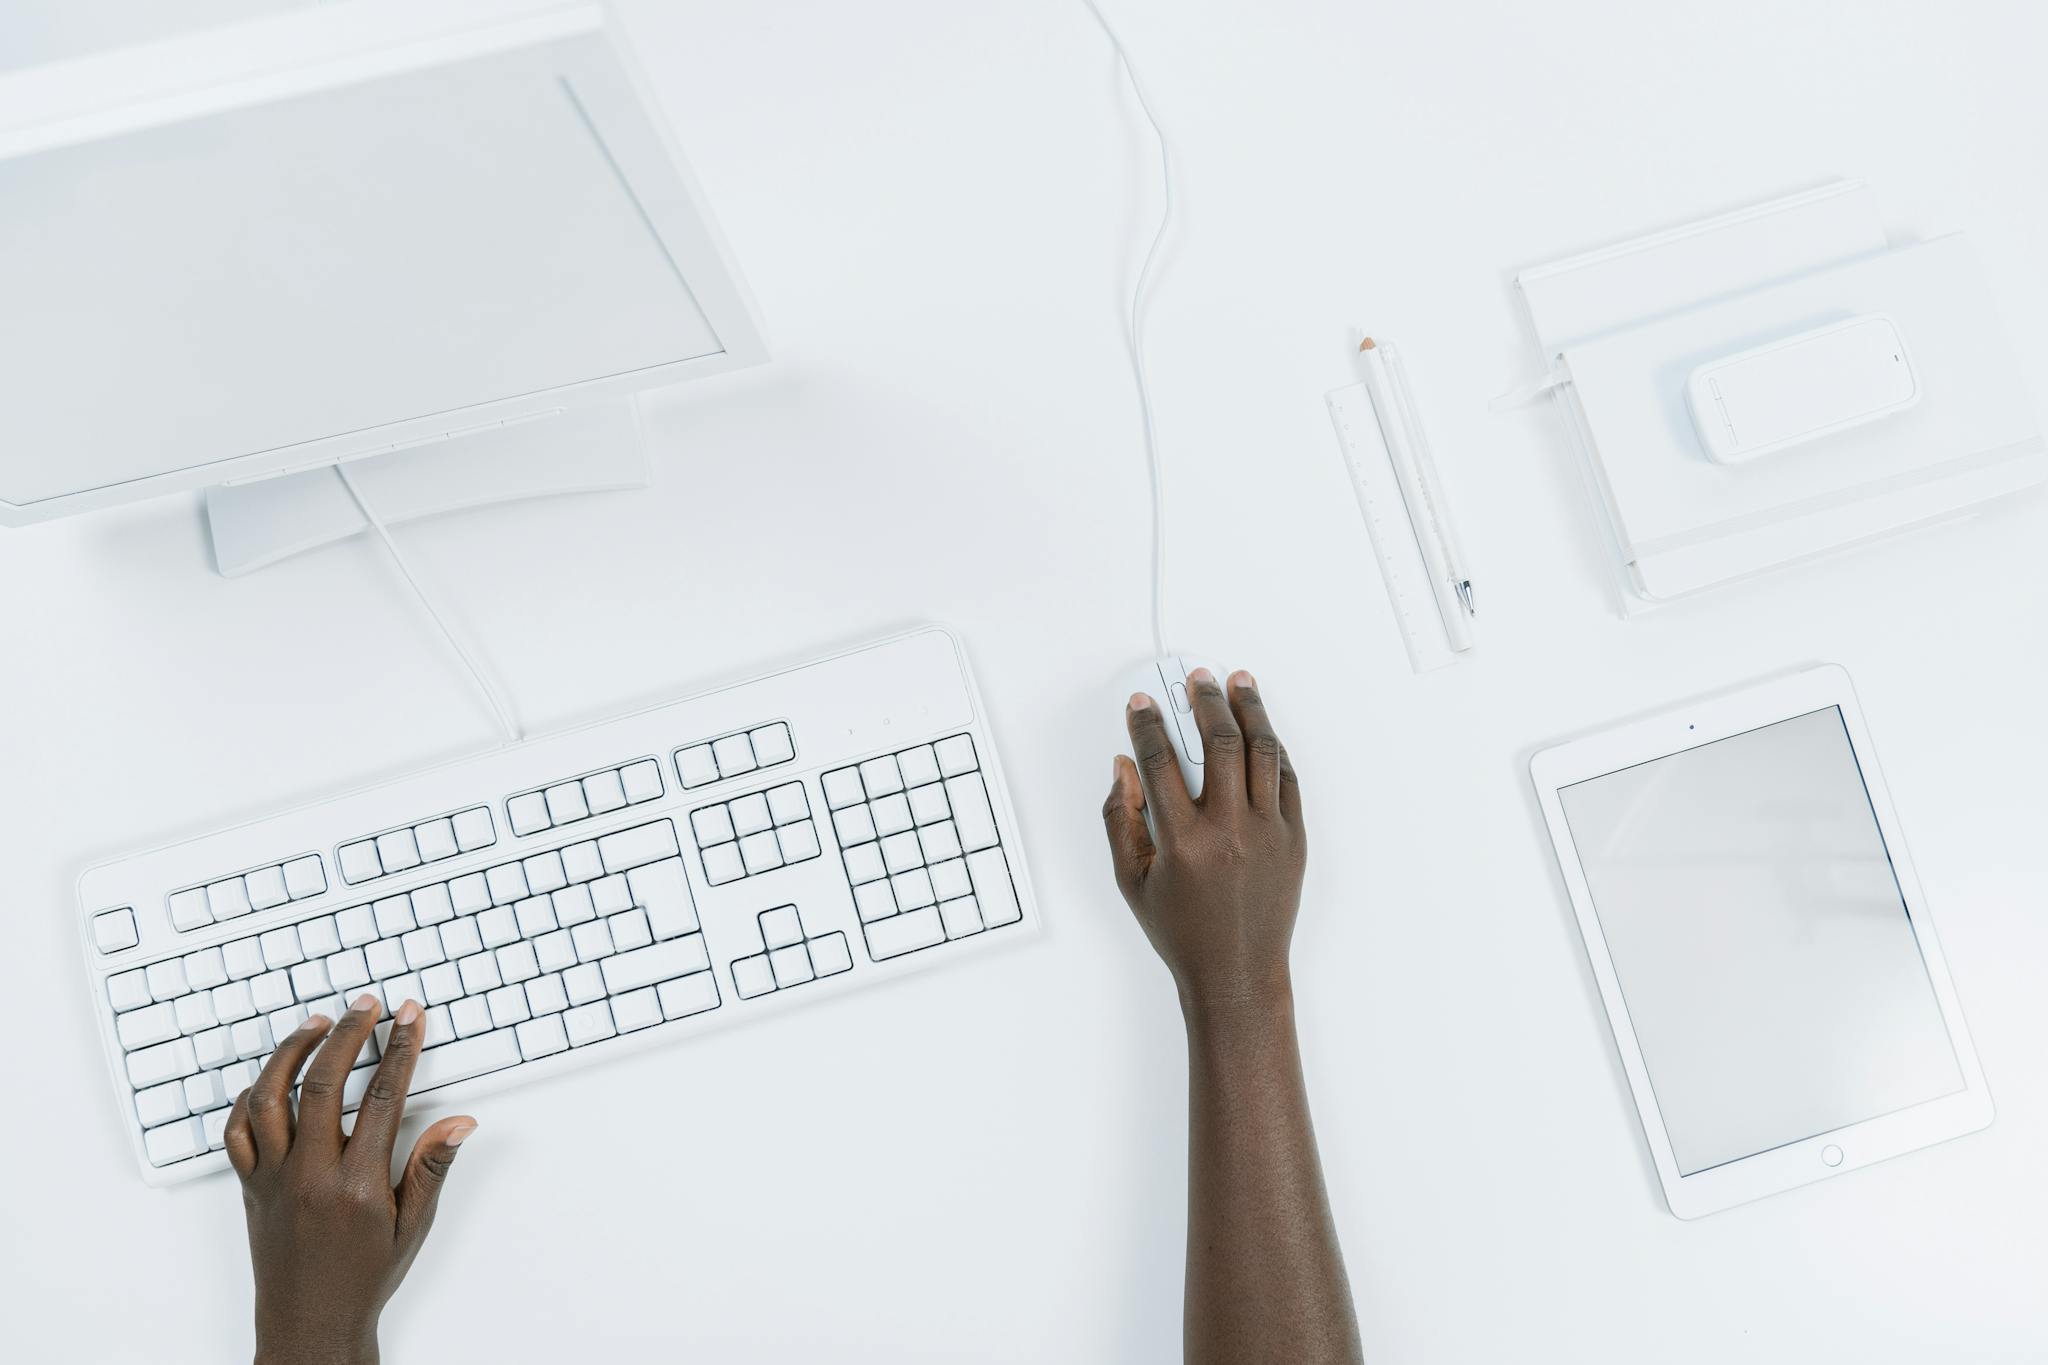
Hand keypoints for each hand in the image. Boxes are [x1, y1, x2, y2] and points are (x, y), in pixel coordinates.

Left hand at [225, 995, 476, 1364]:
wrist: (309, 1324)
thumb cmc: (363, 1277)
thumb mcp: (412, 1226)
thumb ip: (431, 1169)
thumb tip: (459, 1123)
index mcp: (357, 1185)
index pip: (383, 1098)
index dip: (400, 1048)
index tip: (410, 1016)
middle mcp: (310, 1176)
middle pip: (323, 1084)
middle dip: (347, 1034)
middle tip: (366, 1006)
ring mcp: (274, 1179)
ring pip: (271, 1098)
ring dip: (293, 1052)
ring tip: (317, 1024)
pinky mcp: (251, 1187)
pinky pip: (237, 1132)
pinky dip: (249, 1097)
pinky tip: (269, 1077)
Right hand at [1102, 668, 1305, 1012]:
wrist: (1236, 973)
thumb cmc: (1183, 932)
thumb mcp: (1131, 880)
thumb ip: (1120, 819)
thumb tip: (1124, 768)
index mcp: (1183, 842)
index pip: (1160, 762)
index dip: (1147, 724)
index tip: (1142, 703)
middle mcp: (1229, 831)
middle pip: (1218, 742)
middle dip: (1205, 701)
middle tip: (1197, 679)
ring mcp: (1268, 832)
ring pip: (1262, 751)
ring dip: (1249, 710)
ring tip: (1239, 683)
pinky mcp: (1294, 839)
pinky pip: (1287, 779)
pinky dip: (1273, 749)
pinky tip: (1262, 730)